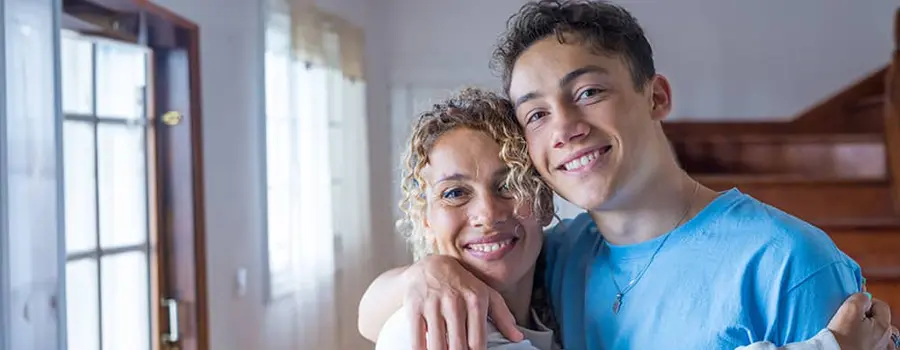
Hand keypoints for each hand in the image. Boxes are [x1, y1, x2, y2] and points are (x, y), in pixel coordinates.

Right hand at [402, 255, 523, 349]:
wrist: (431, 266)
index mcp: (476, 300)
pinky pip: (416, 339)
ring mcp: (433, 304)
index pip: (477, 344)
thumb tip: (518, 338)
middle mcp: (455, 302)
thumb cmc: (463, 285)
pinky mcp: (414, 306)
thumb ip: (503, 316)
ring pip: (437, 346)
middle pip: (457, 347)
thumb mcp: (486, 295)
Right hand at [827, 292, 896, 349]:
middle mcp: (884, 338)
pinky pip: (869, 342)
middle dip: (864, 314)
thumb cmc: (842, 338)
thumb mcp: (850, 309)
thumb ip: (860, 298)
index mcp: (884, 326)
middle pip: (878, 318)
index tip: (851, 304)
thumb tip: (864, 297)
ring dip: (864, 327)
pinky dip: (862, 338)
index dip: (865, 301)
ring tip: (849, 327)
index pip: (880, 304)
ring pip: (874, 331)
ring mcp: (877, 347)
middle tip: (848, 315)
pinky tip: (852, 338)